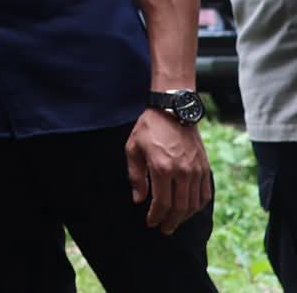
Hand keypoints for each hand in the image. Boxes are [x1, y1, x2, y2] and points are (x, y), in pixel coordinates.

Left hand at [125, 108, 212, 231]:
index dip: (156, 216)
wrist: (173, 110)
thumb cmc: (149, 128)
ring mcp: (196, 171)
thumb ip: (136, 176)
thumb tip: (138, 200)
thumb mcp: (133, 149)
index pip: (162, 203)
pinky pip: (205, 194)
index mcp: (162, 168)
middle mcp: (182, 172)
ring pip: (194, 204)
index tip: (150, 223)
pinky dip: (198, 206)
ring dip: (185, 217)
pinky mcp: (205, 168)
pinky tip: (189, 210)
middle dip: (171, 222)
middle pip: (180, 207)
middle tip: (164, 229)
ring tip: (175, 222)